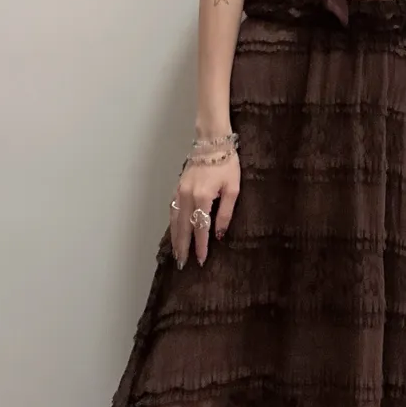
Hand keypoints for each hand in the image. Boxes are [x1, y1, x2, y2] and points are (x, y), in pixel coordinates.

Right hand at [170, 152, 239, 267]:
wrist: (212, 143)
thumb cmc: (227, 164)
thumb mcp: (233, 189)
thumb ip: (226, 213)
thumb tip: (219, 234)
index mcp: (203, 197)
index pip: (200, 227)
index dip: (201, 245)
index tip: (201, 259)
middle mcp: (188, 196)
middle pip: (183, 227)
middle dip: (183, 246)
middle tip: (182, 263)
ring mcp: (180, 191)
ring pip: (174, 219)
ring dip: (175, 237)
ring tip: (176, 252)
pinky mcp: (177, 187)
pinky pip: (172, 210)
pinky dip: (172, 223)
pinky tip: (174, 232)